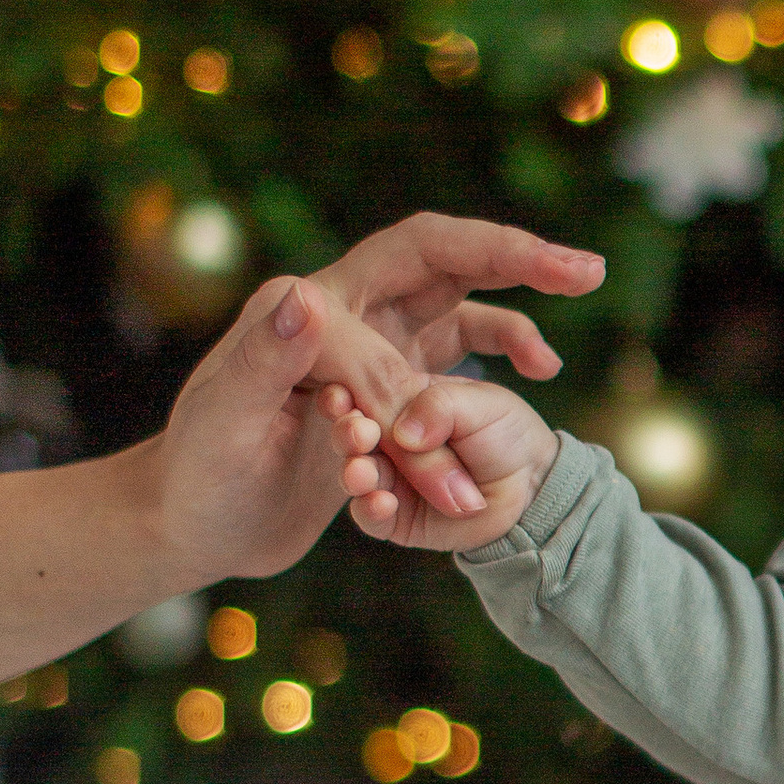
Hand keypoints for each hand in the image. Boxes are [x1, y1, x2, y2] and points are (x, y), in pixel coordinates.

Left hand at [153, 214, 602, 581]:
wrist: (195, 524)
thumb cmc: (200, 475)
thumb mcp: (227, 420)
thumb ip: (265, 357)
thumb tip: (304, 295)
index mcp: (311, 303)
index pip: (411, 267)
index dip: (479, 272)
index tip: (532, 297)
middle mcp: (347, 312)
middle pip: (446, 260)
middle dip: (518, 258)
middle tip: (588, 270)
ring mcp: (370, 351)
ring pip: (457, 308)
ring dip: (515, 314)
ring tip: (570, 321)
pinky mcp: (385, 393)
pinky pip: (453, 358)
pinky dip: (497, 356)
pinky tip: (537, 374)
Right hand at [336, 363, 562, 552]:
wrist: (531, 484)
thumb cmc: (504, 432)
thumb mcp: (479, 403)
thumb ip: (439, 406)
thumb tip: (403, 433)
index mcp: (398, 399)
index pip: (361, 392)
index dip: (345, 394)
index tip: (341, 396)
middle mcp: (384, 438)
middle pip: (349, 434)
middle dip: (346, 434)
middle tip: (358, 434)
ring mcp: (387, 478)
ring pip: (355, 475)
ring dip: (354, 473)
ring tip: (362, 472)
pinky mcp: (394, 517)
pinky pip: (370, 516)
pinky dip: (370, 509)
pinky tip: (381, 502)